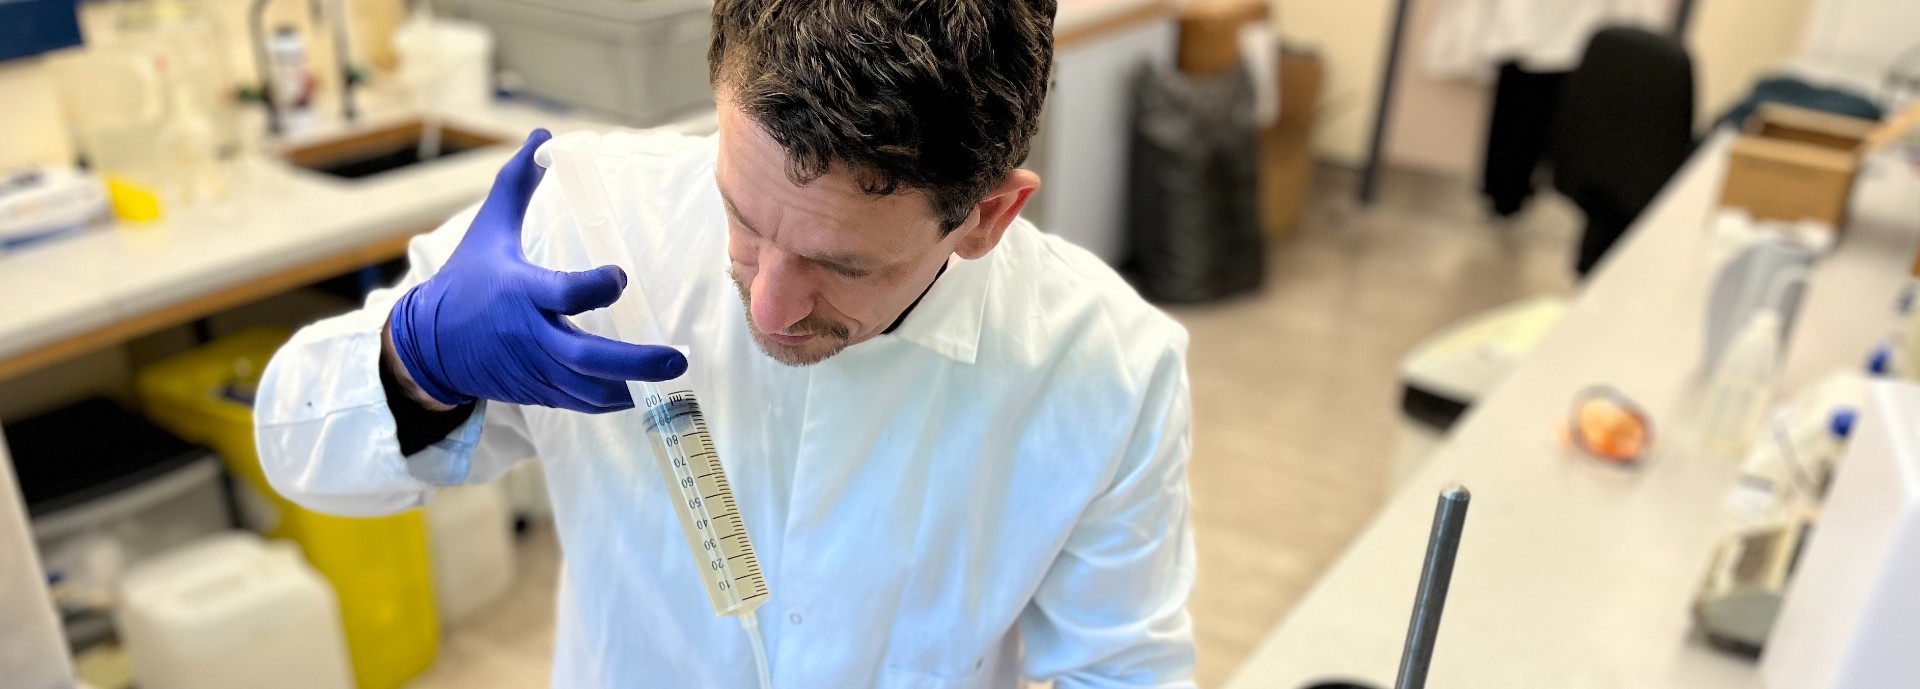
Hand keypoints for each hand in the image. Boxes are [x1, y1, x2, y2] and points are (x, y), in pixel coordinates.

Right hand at [386, 129, 685, 412]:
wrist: (428, 344)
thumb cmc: (466, 280)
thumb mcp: (489, 228)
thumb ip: (518, 183)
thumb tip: (543, 136)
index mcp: (520, 292)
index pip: (564, 294)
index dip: (596, 288)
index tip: (619, 277)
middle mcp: (530, 335)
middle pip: (586, 357)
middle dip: (635, 361)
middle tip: (676, 356)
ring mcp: (534, 369)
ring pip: (588, 388)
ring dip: (631, 385)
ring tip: (671, 375)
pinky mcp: (537, 391)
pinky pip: (579, 402)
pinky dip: (610, 400)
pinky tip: (641, 390)